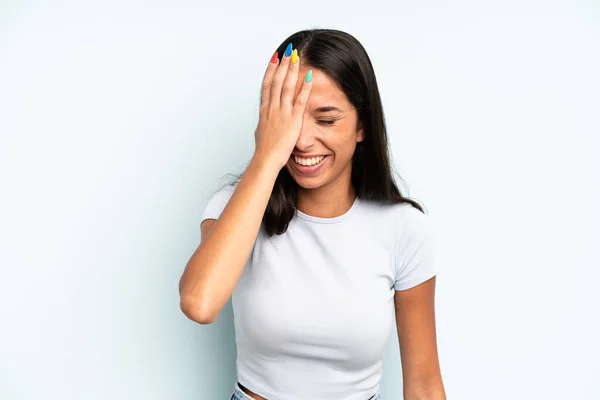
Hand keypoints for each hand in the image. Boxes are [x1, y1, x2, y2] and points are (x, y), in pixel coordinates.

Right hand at [253, 44, 312, 169]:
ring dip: (292, 69)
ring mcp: (282, 113)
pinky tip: (310, 76)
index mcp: (265, 111)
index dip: (271, 70)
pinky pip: (300, 100)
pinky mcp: (293, 120)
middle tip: (287, 50)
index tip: (275, 58)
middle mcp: (272, 108)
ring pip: (287, 86)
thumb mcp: (262, 134)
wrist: (265, 160)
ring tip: (297, 56)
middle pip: (276, 80)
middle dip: (282, 64)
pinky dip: (305, 87)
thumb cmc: (264, 152)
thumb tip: (264, 123)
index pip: (267, 85)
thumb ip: (265, 125)